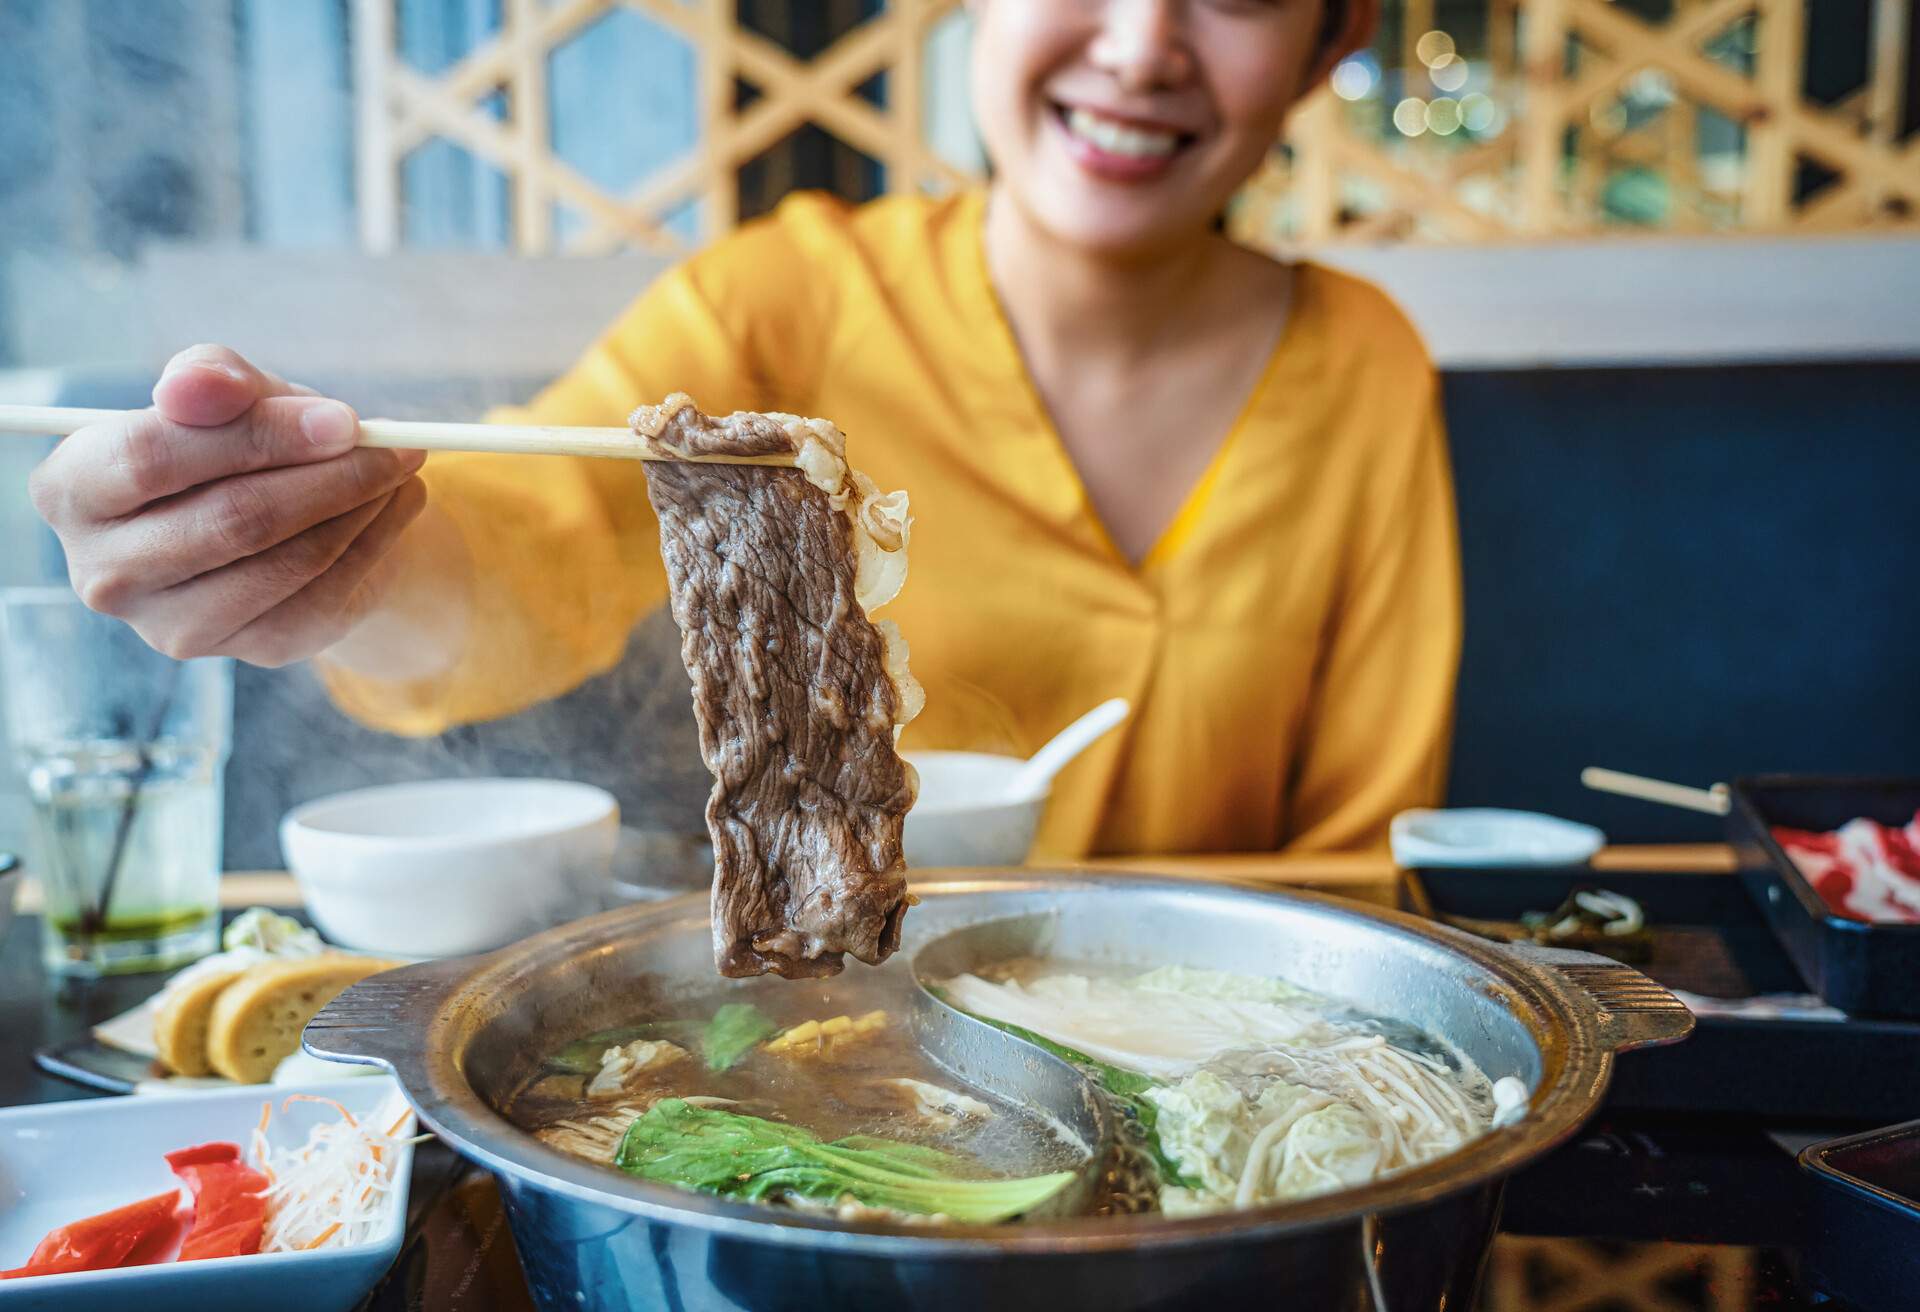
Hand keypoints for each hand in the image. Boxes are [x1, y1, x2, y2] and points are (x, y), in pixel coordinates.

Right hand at [29, 345, 427, 666]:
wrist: (282, 523)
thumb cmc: (236, 445)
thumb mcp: (226, 395)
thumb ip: (210, 378)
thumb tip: (200, 386)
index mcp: (72, 490)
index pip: (153, 457)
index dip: (255, 435)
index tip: (342, 419)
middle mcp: (106, 572)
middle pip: (231, 519)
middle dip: (329, 476)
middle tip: (394, 445)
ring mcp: (175, 625)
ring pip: (289, 562)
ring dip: (362, 507)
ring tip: (398, 466)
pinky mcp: (250, 651)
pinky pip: (326, 595)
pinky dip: (377, 542)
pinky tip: (396, 504)